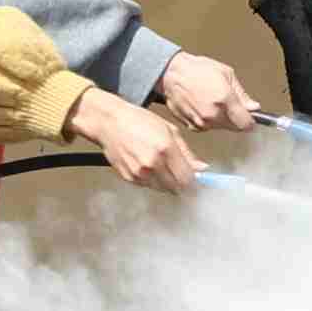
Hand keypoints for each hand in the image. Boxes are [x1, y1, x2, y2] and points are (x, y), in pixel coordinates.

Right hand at [69, 87, 201, 193]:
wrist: (109, 123)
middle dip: (182, 183)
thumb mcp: (170, 130)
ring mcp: (139, 173)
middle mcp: (152, 164)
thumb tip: (202, 168)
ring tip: (162, 165)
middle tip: (181, 173)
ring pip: (163, 189)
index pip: (187, 179)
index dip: (195, 181)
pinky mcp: (129, 178)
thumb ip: (187, 153)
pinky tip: (149, 166)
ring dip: (168, 182)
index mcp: (166, 149)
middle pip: (176, 188)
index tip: (197, 180)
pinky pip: (148, 186)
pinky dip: (153, 180)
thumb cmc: (138, 121)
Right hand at [153, 51, 262, 134]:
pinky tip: (202, 106)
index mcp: (224, 100)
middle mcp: (213, 115)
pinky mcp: (190, 126)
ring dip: (221, 119)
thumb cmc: (196, 70)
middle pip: (234, 127)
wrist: (171, 74)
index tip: (250, 116)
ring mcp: (200, 122)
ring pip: (220, 128)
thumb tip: (253, 107)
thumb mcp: (226, 74)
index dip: (250, 120)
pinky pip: (206, 127)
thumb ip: (242, 95)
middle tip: (228, 103)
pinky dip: (207, 120)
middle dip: (235, 118)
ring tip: (211, 101)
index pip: (246, 124)